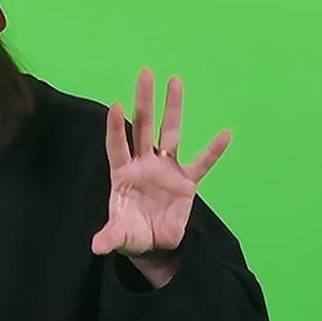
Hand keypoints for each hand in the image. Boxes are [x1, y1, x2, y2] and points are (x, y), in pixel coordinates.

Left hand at [92, 71, 231, 267]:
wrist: (155, 245)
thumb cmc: (132, 234)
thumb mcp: (119, 237)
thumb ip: (109, 238)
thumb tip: (97, 247)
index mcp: (123, 174)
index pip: (117, 146)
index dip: (116, 128)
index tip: (116, 106)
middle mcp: (144, 164)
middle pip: (144, 127)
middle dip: (145, 101)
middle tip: (145, 73)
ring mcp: (166, 169)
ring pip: (170, 133)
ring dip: (173, 108)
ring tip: (175, 81)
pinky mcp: (186, 182)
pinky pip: (202, 163)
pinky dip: (213, 151)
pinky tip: (225, 134)